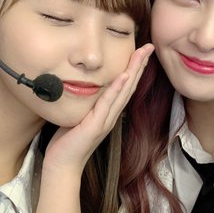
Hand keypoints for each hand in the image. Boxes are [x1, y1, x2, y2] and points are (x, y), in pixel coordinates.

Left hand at [44, 43, 153, 172]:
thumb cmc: (69, 142)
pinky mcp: (96, 125)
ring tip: (141, 55)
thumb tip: (84, 86)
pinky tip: (124, 76)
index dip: (135, 69)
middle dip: (140, 65)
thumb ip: (87, 104)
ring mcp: (105, 121)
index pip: (125, 87)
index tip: (142, 52)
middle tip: (149, 47)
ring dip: (133, 72)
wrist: (63, 165)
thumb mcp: (79, 117)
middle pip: (130, 86)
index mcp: (108, 112)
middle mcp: (111, 115)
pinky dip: (116, 89)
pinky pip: (108, 103)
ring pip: (123, 92)